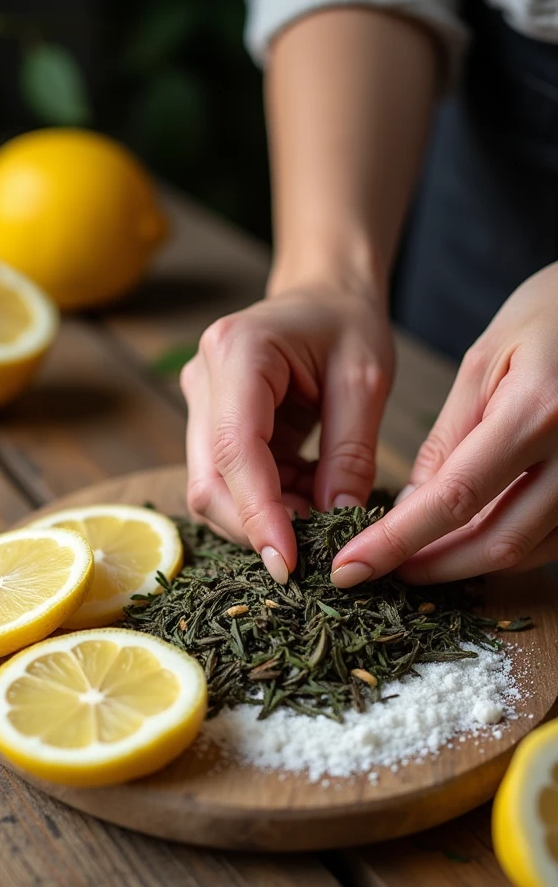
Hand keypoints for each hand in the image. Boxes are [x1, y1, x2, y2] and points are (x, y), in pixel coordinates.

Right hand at [181, 283, 392, 581]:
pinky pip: (229, 484)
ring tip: (321, 513)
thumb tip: (339, 523)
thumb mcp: (366, 380)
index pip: (235, 450)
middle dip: (257, 527)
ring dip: (265, 518)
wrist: (324, 293)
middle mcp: (203, 379)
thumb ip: (352, 453)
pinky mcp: (209, 426)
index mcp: (238, 353)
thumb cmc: (347, 323)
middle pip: (209, 481)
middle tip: (316, 551)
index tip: (288, 562)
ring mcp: (199, 405)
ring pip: (212, 490)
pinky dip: (270, 504)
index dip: (258, 513)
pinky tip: (309, 493)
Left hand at [330, 262, 557, 587]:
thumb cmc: (550, 316)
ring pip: (527, 552)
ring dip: (465, 564)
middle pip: (497, 542)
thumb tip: (409, 508)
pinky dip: (501, 548)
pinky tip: (462, 542)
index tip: (350, 567)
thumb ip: (447, 440)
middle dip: (431, 566)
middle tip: (379, 571)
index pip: (455, 498)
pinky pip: (551, 541)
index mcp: (538, 411)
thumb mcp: (483, 362)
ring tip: (414, 558)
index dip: (397, 541)